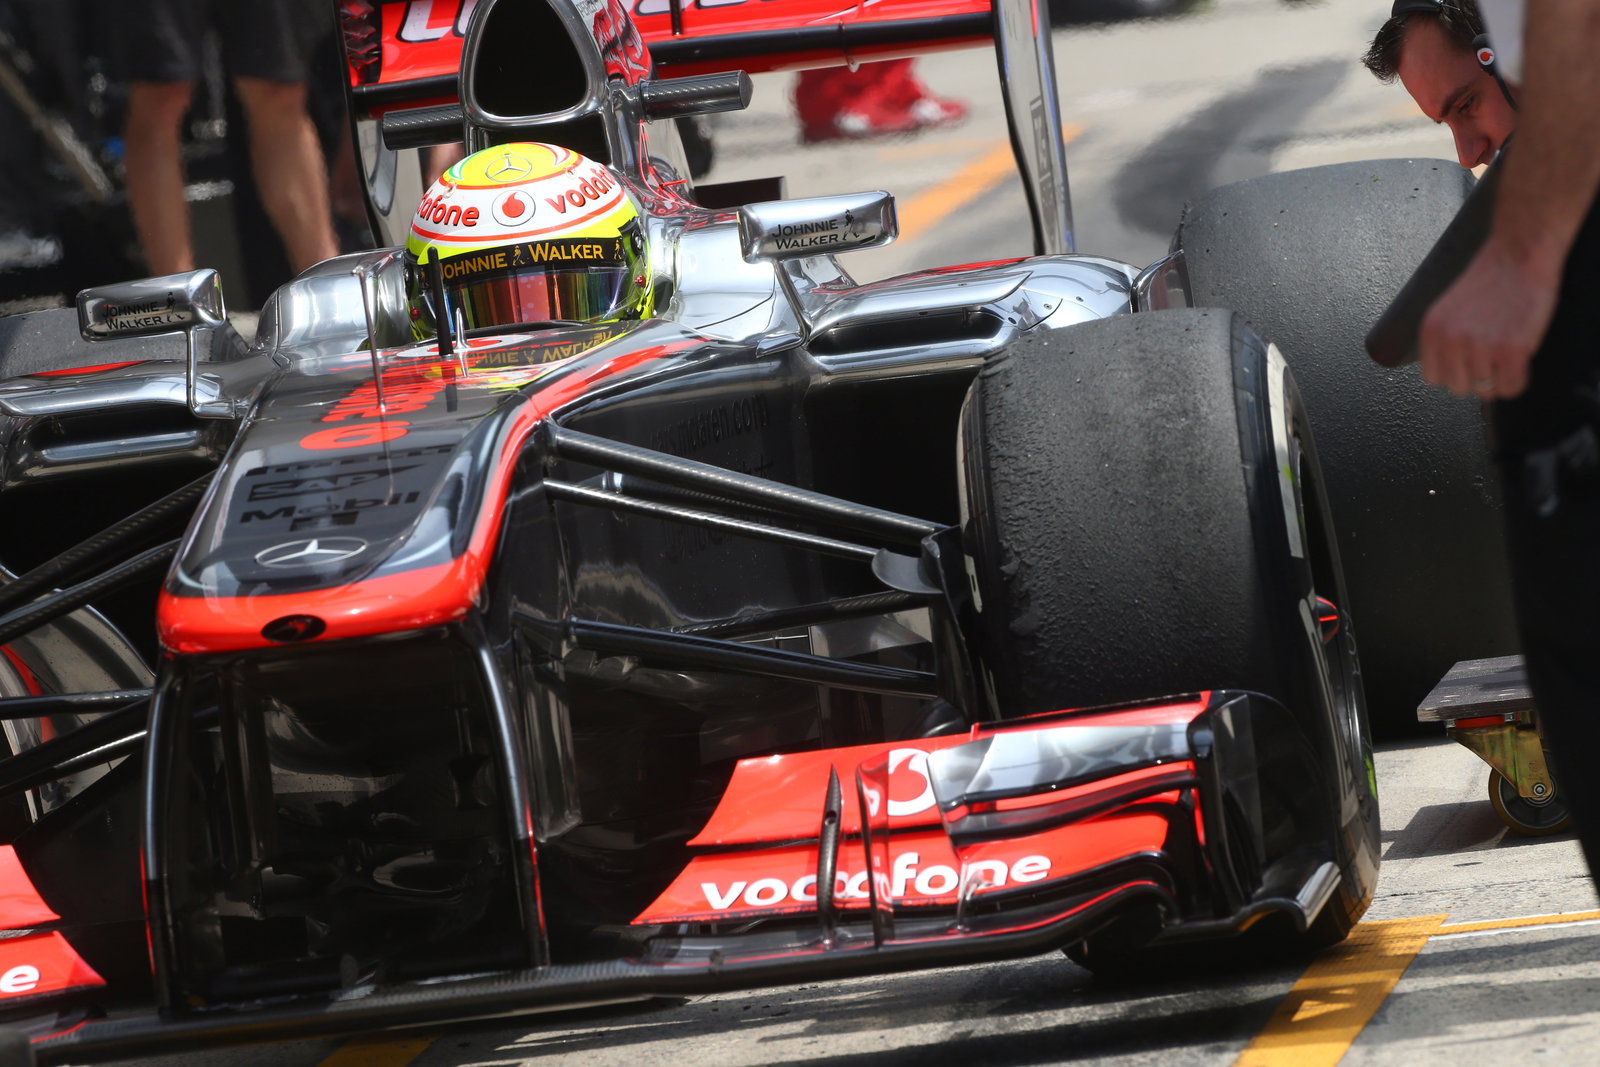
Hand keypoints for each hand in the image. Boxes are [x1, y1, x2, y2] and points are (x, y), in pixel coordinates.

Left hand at [1417, 242, 1559, 399]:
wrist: (1519, 253)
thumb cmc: (1490, 277)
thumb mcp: (1448, 309)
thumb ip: (1445, 339)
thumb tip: (1451, 371)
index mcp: (1432, 331)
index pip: (1433, 378)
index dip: (1455, 373)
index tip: (1468, 366)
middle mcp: (1451, 340)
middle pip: (1459, 388)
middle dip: (1477, 379)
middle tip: (1492, 361)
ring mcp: (1482, 346)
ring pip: (1485, 391)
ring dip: (1499, 379)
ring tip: (1507, 358)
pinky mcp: (1512, 348)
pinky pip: (1511, 387)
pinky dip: (1517, 381)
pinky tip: (1520, 364)